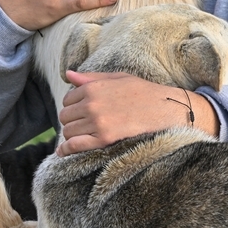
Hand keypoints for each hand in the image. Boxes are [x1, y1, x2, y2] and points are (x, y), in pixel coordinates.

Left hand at [57, 71, 219, 155]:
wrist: (165, 109)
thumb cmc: (143, 92)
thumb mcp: (117, 78)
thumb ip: (91, 78)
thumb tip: (68, 74)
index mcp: (93, 88)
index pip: (68, 99)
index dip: (73, 106)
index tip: (81, 112)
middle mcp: (91, 104)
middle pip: (65, 116)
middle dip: (71, 120)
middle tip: (82, 125)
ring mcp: (97, 122)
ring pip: (68, 131)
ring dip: (71, 135)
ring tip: (80, 136)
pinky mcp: (104, 138)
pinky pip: (75, 145)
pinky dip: (66, 150)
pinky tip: (62, 152)